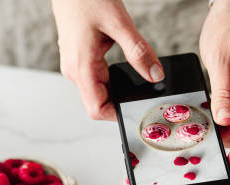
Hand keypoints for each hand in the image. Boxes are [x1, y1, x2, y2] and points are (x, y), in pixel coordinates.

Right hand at [52, 0, 163, 119]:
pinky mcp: (77, 59)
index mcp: (81, 67)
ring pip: (97, 91)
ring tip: (136, 81)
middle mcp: (74, 71)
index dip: (117, 115)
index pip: (97, 110)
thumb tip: (155, 75)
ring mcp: (74, 66)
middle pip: (98, 103)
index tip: (137, 110)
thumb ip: (139, 51)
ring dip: (116, 90)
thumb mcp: (119, 23)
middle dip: (121, 102)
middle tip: (145, 95)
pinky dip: (110, 79)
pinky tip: (124, 69)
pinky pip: (95, 79)